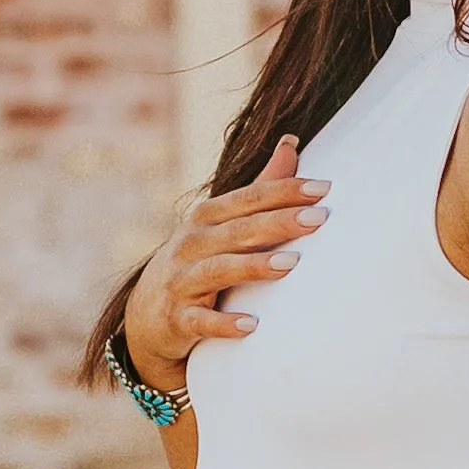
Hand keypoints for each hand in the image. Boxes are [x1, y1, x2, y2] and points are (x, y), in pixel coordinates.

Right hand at [124, 136, 322, 388]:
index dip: (284, 191)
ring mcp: (182, 281)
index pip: (249, 198)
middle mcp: (191, 244)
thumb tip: (290, 142)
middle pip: (238, 230)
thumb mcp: (221, 223)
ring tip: (290, 264)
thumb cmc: (197, 261)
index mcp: (207, 217)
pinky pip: (201, 321)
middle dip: (278, 223)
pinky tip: (251, 325)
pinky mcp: (177, 319)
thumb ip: (258, 189)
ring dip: (253, 266)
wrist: (146, 317)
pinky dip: (224, 323)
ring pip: (218, 269)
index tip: (322, 188)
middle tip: (317, 219)